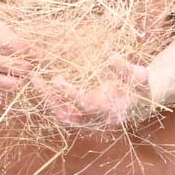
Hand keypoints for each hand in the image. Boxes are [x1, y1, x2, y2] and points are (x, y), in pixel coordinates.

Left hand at [33, 63, 154, 128]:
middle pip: (67, 115)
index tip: (57, 80)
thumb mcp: (138, 76)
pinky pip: (62, 111)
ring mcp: (87, 122)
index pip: (86, 106)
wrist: (141, 104)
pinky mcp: (81, 118)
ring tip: (34, 78)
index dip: (71, 94)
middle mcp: (97, 122)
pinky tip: (41, 82)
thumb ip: (124, 67)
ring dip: (46, 98)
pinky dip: (50, 98)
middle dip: (49, 98)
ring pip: (61, 115)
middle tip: (34, 77)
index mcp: (111, 114)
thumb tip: (108, 52)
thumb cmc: (140, 88)